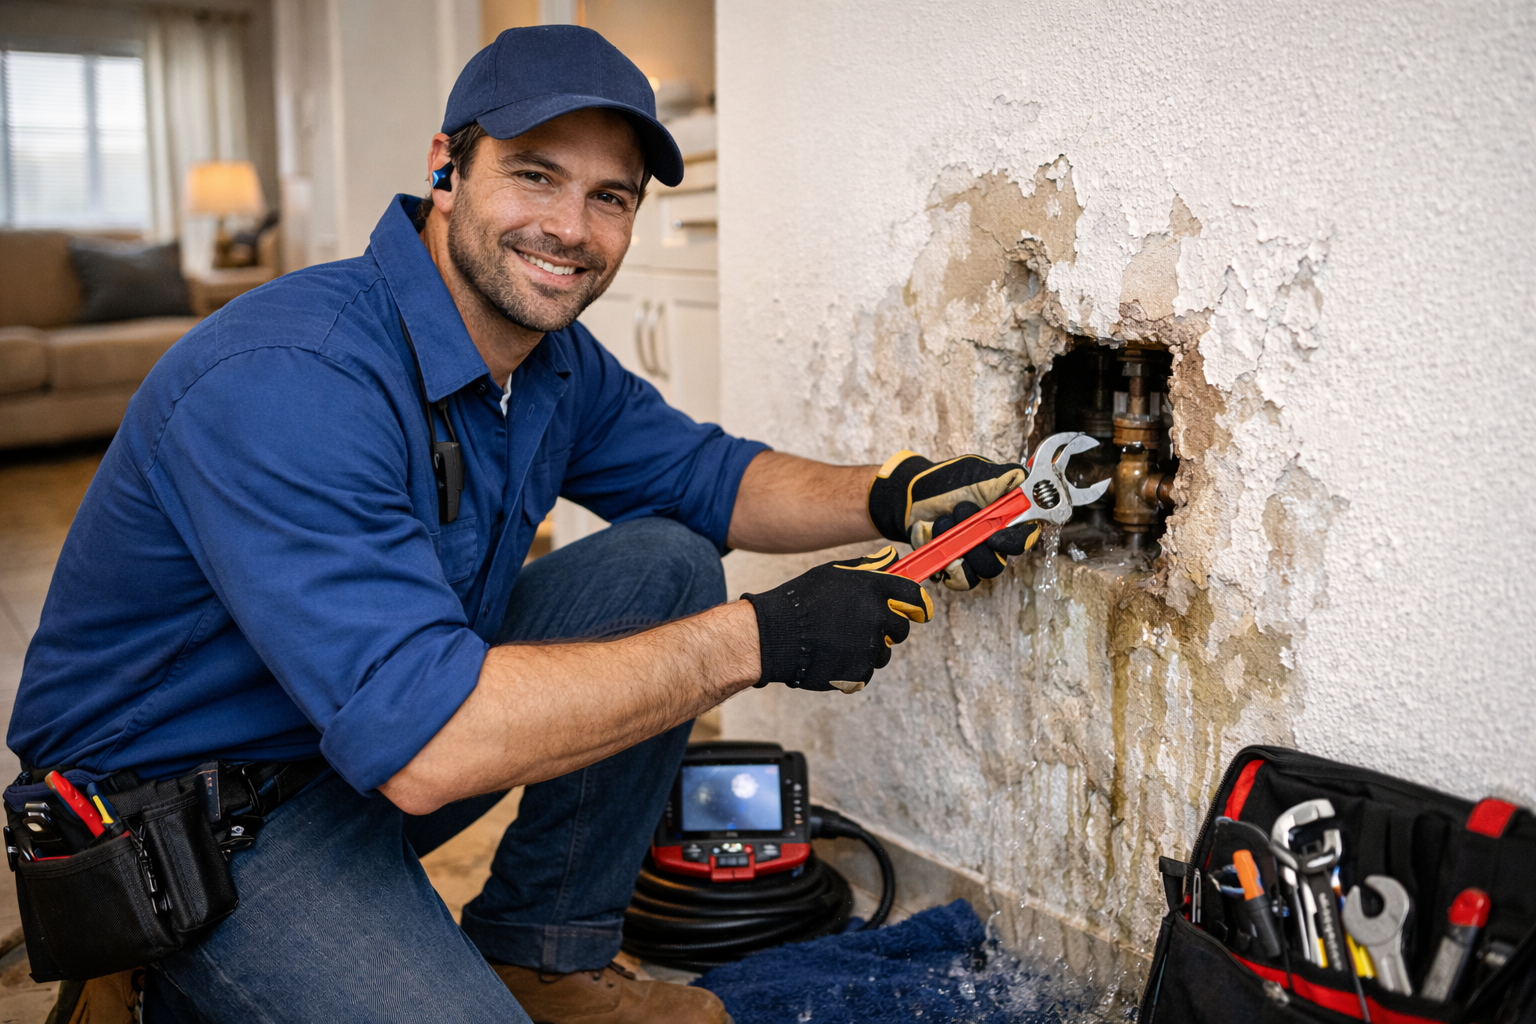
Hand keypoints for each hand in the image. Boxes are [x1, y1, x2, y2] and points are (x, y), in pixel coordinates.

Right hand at [742, 547, 932, 692]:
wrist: (773, 635)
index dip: (918, 605)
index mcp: (873, 588)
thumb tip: (892, 558)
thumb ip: (867, 567)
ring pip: (883, 652)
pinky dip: (853, 665)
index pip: (915, 597)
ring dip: (869, 648)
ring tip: (838, 640)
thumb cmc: (800, 601)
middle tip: (862, 626)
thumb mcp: (832, 573)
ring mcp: (869, 647)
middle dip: (888, 628)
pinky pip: (866, 670)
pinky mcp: (860, 671)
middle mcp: (876, 616)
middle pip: (902, 628)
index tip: (918, 611)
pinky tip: (831, 654)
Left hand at [866, 451, 1035, 589]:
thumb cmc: (948, 481)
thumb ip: (1005, 477)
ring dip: (960, 545)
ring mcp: (977, 556)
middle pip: (1002, 561)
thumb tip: (1025, 481)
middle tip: (960, 511)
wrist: (914, 495)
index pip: (1026, 537)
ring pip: (983, 571)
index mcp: (1009, 517)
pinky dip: (947, 560)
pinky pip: (961, 580)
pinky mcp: (958, 568)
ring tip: (944, 520)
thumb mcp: (978, 471)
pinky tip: (937, 538)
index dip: (1015, 542)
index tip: (994, 537)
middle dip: (977, 541)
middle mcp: (997, 540)